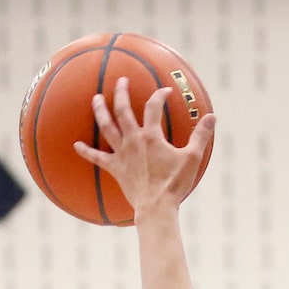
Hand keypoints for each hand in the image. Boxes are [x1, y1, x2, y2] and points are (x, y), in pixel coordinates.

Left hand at [70, 77, 216, 220]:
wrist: (156, 207)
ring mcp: (122, 154)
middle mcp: (133, 140)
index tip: (165, 92)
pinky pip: (97, 158)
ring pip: (107, 127)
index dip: (160, 96)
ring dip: (100, 111)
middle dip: (121, 92)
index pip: (154, 107)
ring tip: (95, 98)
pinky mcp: (115, 168)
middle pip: (123, 110)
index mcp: (151, 135)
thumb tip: (212, 117)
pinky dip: (86, 152)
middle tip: (121, 81)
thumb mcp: (192, 158)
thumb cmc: (174, 184)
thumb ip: (201, 136)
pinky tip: (76, 145)